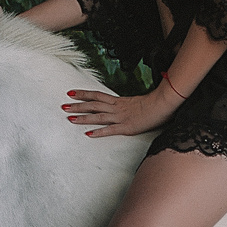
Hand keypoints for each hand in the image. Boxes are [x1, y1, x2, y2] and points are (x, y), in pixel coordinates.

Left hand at [64, 85, 178, 137]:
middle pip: (93, 105)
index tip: (71, 93)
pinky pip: (110, 130)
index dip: (83, 94)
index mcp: (119, 101)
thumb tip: (123, 108)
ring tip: (70, 118)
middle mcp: (116, 108)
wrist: (163, 105)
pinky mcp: (126, 127)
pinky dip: (99, 132)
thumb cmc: (153, 104)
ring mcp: (120, 117)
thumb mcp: (137, 103)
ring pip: (98, 116)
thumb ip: (127, 106)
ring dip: (83, 117)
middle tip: (63, 105)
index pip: (97, 96)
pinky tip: (88, 134)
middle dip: (77, 105)